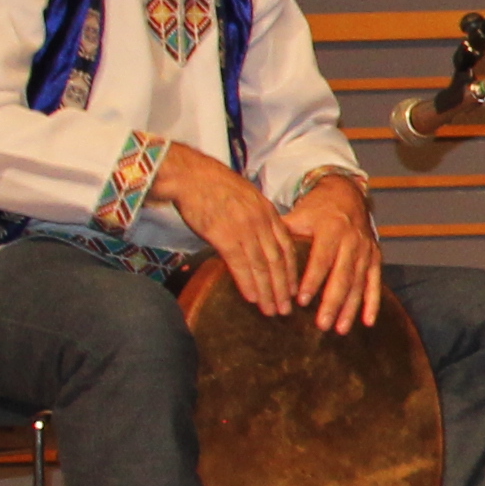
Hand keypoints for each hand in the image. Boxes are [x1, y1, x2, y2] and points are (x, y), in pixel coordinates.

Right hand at [150, 145, 309, 322]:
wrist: (190, 174)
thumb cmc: (211, 185)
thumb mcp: (244, 198)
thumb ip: (254, 218)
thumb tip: (253, 238)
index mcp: (268, 213)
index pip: (287, 247)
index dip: (291, 271)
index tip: (294, 290)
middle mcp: (262, 223)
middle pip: (278, 261)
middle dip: (283, 288)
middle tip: (287, 309)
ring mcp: (245, 230)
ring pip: (263, 266)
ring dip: (268, 292)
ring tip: (272, 311)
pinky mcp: (225, 236)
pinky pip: (240, 264)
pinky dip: (248, 283)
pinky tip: (252, 298)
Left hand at [284, 173, 382, 333]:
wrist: (348, 195)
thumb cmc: (318, 209)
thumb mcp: (299, 214)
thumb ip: (283, 234)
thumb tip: (258, 250)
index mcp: (332, 230)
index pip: (321, 259)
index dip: (313, 281)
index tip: (302, 301)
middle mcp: (352, 241)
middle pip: (342, 277)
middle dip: (332, 303)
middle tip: (321, 325)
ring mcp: (366, 251)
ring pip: (358, 284)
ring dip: (350, 308)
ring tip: (339, 329)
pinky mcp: (375, 258)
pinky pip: (375, 283)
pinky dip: (373, 303)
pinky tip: (367, 322)